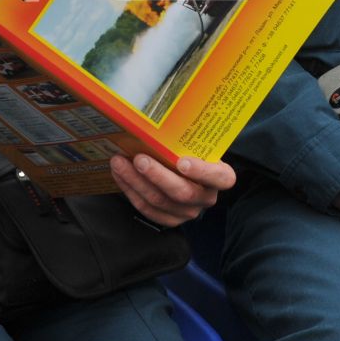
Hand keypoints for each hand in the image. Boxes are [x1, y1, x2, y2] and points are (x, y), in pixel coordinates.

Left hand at [110, 153, 234, 226]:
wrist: (190, 172)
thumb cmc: (192, 154)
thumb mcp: (196, 146)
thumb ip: (187, 141)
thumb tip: (159, 121)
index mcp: (220, 178)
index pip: (219, 177)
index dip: (201, 171)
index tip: (182, 162)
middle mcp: (206, 198)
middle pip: (182, 192)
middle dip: (157, 175)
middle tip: (139, 159)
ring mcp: (188, 212)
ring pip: (159, 201)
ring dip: (135, 181)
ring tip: (119, 163)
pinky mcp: (170, 220)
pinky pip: (147, 209)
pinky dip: (130, 190)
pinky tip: (120, 175)